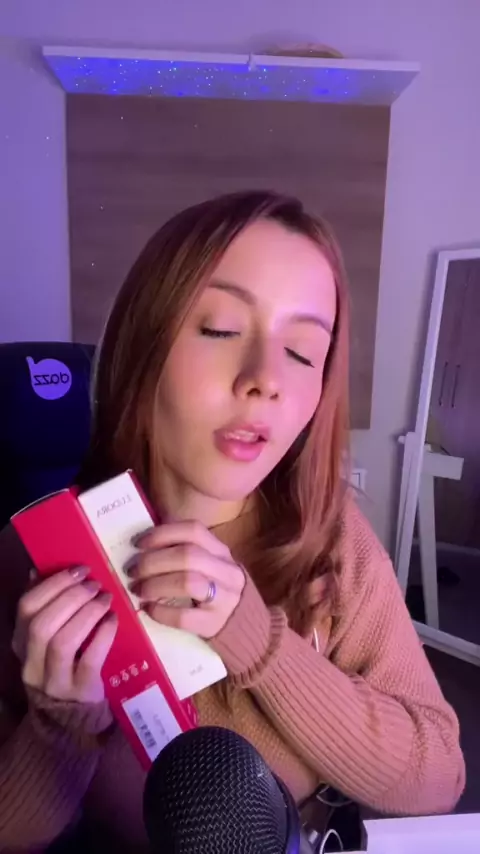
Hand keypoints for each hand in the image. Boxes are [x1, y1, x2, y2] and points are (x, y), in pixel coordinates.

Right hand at [13, 568, 117, 703]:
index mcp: (21, 642)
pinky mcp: (80, 691)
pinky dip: (103, 634)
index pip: (26, 607)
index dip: (54, 584)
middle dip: (72, 597)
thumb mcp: (45, 639)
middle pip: (42, 624)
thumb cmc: (62, 664)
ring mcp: (54, 680)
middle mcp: (31, 662)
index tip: (80, 570)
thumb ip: (43, 607)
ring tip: (106, 599)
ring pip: (64, 641)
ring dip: (88, 613)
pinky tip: (113, 619)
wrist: (71, 716)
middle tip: (96, 585)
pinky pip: (90, 659)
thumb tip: (37, 571)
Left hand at [130, 521, 245, 638]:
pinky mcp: (215, 624)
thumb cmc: (218, 592)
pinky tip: (148, 609)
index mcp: (221, 551)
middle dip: (152, 562)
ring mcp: (224, 598)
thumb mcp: (211, 567)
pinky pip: (184, 616)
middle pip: (187, 555)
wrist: (247, 628)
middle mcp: (226, 571)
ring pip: (188, 582)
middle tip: (132, 571)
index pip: (194, 531)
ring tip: (138, 590)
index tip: (138, 544)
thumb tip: (142, 548)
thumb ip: (186, 554)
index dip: (163, 534)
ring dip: (155, 584)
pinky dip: (160, 611)